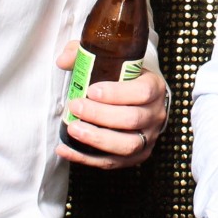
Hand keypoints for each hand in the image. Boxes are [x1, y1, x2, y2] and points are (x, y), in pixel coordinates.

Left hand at [54, 41, 168, 168]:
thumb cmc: (122, 80)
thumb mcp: (110, 61)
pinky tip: (65, 149)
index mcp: (154, 87)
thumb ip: (84, 55)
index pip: (142, 92)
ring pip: (126, 145)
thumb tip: (62, 60)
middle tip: (76, 106)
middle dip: (100, 115)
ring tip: (73, 129)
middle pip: (132, 119)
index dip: (117, 93)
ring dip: (96, 138)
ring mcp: (148, 137)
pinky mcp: (136, 156)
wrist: (139, 100)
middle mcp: (155, 114)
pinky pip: (113, 162)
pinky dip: (86, 158)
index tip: (92, 90)